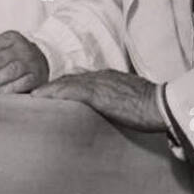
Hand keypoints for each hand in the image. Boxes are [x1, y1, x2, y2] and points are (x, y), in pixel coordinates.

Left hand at [0, 31, 48, 92]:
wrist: (42, 59)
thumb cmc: (16, 53)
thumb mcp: (2, 44)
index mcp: (12, 37)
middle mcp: (22, 48)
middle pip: (0, 59)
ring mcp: (30, 63)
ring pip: (11, 70)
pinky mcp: (36, 76)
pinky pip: (23, 83)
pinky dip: (10, 87)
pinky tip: (0, 90)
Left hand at [32, 70, 164, 131]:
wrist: (161, 105)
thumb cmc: (150, 107)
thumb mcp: (130, 101)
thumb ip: (116, 105)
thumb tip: (111, 116)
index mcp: (107, 79)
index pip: (79, 80)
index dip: (63, 87)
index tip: (49, 93)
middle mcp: (100, 77)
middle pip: (69, 79)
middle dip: (51, 87)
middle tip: (33, 95)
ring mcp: (99, 83)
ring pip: (67, 83)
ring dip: (48, 90)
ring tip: (32, 96)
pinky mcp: (99, 93)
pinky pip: (72, 90)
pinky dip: (56, 92)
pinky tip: (43, 97)